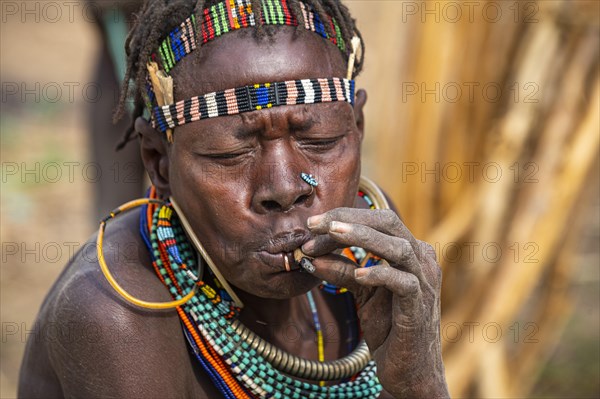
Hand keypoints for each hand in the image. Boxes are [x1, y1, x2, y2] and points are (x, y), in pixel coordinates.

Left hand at [302, 208, 448, 397]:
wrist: (409, 369)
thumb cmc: (389, 327)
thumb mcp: (361, 292)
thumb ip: (341, 271)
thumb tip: (310, 256)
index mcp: (410, 250)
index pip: (378, 220)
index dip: (345, 217)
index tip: (312, 223)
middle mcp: (422, 259)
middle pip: (389, 223)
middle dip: (350, 219)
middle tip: (316, 223)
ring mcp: (425, 282)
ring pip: (398, 247)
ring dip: (363, 237)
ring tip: (333, 234)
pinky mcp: (420, 306)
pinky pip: (403, 283)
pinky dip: (380, 274)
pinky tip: (357, 274)